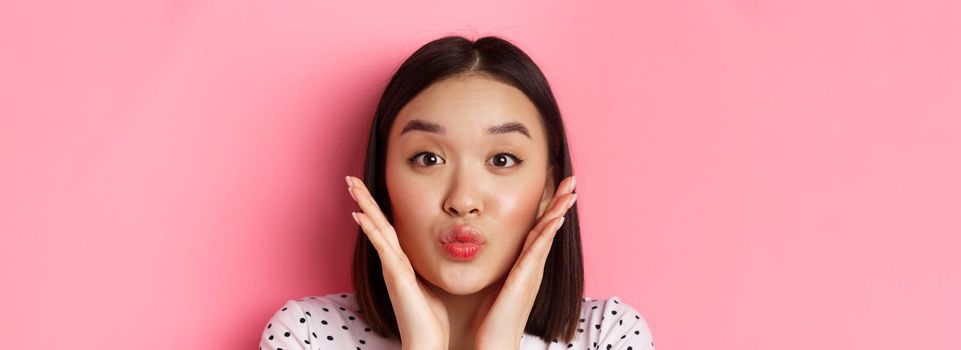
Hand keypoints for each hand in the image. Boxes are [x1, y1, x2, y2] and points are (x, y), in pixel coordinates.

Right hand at [346, 176, 448, 349]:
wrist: (426, 342)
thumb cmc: (431, 320)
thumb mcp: (431, 286)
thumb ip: (427, 271)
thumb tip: (438, 257)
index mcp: (402, 264)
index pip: (387, 229)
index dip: (377, 209)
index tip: (368, 191)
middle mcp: (393, 263)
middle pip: (376, 223)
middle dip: (364, 200)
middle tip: (351, 178)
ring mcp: (392, 269)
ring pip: (376, 229)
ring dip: (364, 206)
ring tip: (352, 186)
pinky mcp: (395, 276)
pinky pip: (382, 247)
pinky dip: (371, 230)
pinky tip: (361, 215)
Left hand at [473, 175, 576, 349]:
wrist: (494, 346)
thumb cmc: (491, 322)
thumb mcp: (494, 287)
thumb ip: (496, 268)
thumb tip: (482, 250)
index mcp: (524, 268)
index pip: (538, 232)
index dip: (548, 209)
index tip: (556, 187)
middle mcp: (532, 269)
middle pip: (549, 229)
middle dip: (561, 203)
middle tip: (572, 180)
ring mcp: (530, 275)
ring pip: (547, 236)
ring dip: (558, 212)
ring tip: (570, 191)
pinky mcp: (523, 283)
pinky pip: (537, 254)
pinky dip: (547, 234)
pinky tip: (554, 219)